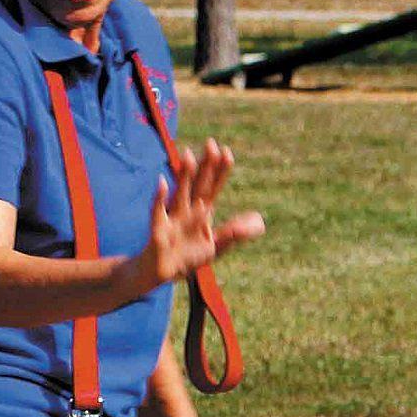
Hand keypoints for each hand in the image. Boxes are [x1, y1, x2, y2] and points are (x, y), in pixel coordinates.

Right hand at [139, 137, 260, 291]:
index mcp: (202, 212)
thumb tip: (258, 221)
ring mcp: (172, 217)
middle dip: (205, 164)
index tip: (227, 151)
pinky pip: (157, 211)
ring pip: (180, 192)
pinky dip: (159, 197)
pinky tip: (162, 182)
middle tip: (211, 142)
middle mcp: (187, 210)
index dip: (221, 170)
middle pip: (198, 183)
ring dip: (184, 174)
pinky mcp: (159, 229)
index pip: (213, 187)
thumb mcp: (215, 247)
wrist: (160, 273)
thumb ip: (235, 234)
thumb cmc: (187, 258)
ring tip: (187, 154)